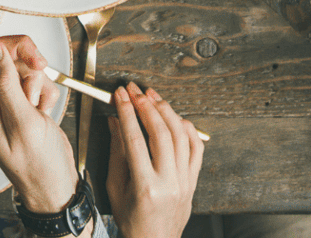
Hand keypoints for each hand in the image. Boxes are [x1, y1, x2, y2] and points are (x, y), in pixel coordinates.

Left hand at [0, 4, 74, 211]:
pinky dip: (43, 88)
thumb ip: (6, 83)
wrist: (56, 185)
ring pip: (18, 63)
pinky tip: (44, 109)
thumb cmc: (36, 164)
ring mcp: (4, 99)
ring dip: (35, 77)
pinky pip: (33, 77)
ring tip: (39, 104)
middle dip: (21, 55)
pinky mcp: (22, 100)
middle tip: (38, 65)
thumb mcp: (22, 122)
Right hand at [105, 85, 202, 237]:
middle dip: (146, 106)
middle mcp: (169, 182)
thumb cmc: (132, 220)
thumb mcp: (115, 187)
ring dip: (166, 111)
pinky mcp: (194, 181)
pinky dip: (187, 129)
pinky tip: (176, 117)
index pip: (135, 139)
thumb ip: (117, 152)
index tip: (120, 95)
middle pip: (160, 133)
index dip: (126, 112)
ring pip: (180, 136)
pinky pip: (196, 148)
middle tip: (135, 91)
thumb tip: (114, 121)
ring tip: (153, 97)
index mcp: (146, 186)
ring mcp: (185, 181)